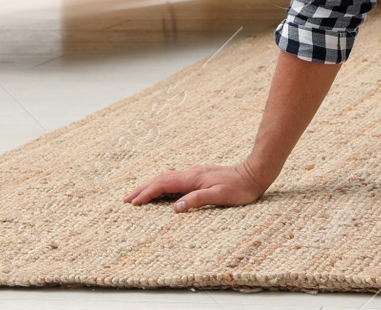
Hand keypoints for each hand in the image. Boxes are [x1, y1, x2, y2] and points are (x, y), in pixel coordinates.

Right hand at [124, 163, 267, 211]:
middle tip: (126, 199)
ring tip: (138, 195)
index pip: (163, 185)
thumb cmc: (240, 188)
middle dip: (142, 188)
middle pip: (161, 179)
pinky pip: (174, 180)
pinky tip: (161, 191)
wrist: (254, 174)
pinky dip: (162, 185)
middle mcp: (191, 173)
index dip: (147, 193)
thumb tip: (176, 207)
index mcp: (193, 178)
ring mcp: (195, 174)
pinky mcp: (200, 177)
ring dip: (150, 186)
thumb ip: (197, 200)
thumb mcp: (220, 196)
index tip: (133, 202)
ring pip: (167, 178)